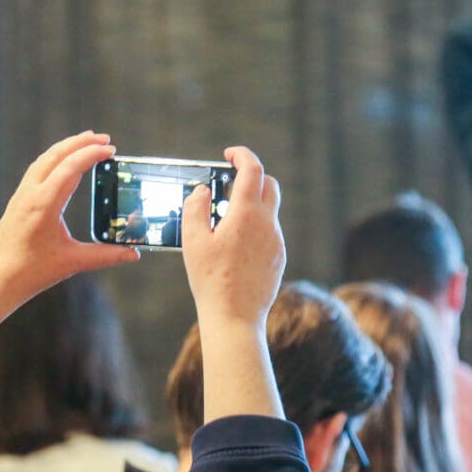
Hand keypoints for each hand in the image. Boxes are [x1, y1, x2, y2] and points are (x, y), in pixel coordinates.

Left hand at [0, 131, 138, 302]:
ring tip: (85, 142)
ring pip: (44, 160)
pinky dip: (53, 159)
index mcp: (43, 204)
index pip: (70, 167)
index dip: (92, 154)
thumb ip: (105, 256)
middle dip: (80, 143)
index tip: (111, 149)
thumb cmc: (31, 272)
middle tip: (103, 138)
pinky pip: (36, 170)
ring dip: (65, 147)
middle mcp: (30, 194)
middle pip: (55, 155)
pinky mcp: (18, 201)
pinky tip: (63, 163)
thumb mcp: (72, 262)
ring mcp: (21, 196)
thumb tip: (132, 254)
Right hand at [181, 146, 285, 330]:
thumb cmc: (211, 280)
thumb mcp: (193, 241)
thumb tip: (203, 191)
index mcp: (246, 214)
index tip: (229, 154)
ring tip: (227, 219)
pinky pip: (270, 231)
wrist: (235, 317)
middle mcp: (267, 223)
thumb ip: (196, 209)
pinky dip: (256, 226)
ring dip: (253, 204)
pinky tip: (236, 245)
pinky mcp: (279, 256)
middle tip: (230, 183)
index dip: (242, 155)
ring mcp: (277, 240)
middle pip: (269, 184)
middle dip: (252, 176)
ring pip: (270, 210)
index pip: (252, 169)